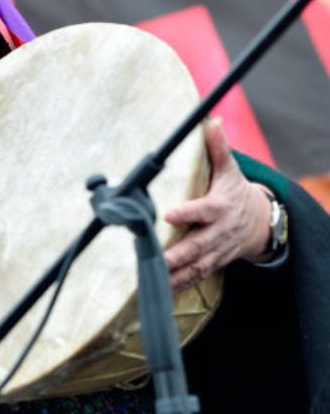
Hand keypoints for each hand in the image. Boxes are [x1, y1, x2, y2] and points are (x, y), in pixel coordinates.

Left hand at [164, 119, 271, 291]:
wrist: (259, 221)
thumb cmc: (235, 191)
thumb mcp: (229, 169)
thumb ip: (218, 148)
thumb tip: (212, 121)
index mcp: (220, 207)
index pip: (203, 210)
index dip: (188, 213)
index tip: (169, 214)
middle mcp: (218, 232)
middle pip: (197, 245)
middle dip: (177, 254)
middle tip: (156, 259)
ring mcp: (216, 251)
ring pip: (195, 266)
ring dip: (175, 275)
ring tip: (152, 281)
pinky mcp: (212, 264)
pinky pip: (196, 277)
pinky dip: (179, 286)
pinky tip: (159, 292)